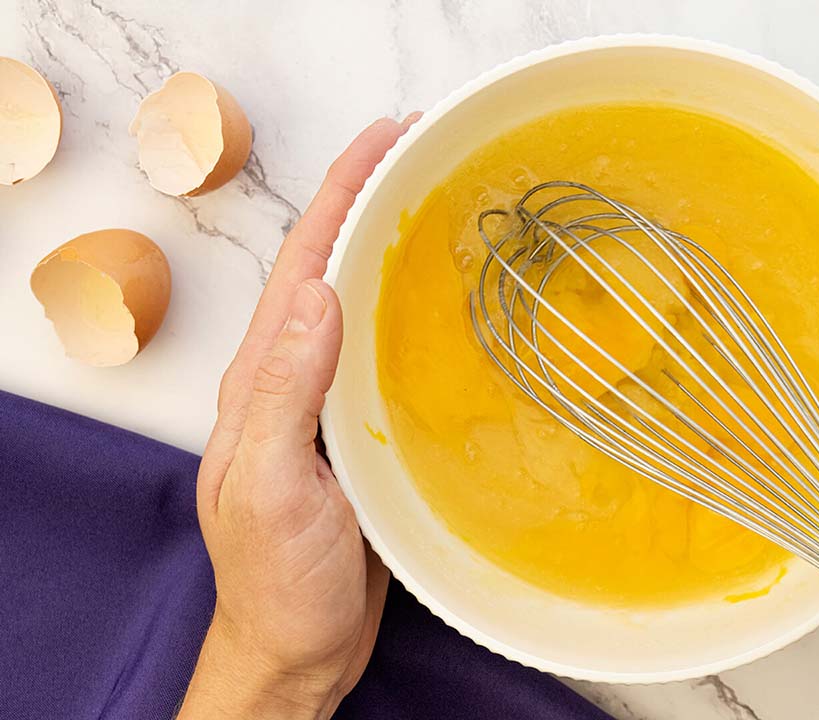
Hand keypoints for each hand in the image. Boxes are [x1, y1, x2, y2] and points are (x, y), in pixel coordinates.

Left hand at [180, 115, 416, 718]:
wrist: (296, 647)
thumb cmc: (278, 579)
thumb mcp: (272, 486)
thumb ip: (285, 393)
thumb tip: (319, 292)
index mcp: (263, 379)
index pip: (302, 265)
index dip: (341, 194)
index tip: (386, 139)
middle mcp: (292, 378)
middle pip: (330, 268)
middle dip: (369, 200)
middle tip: (424, 151)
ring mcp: (326, 404)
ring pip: (360, 304)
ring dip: (393, 247)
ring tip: (441, 204)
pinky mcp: (359, 432)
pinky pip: (385, 352)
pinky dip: (412, 311)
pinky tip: (447, 306)